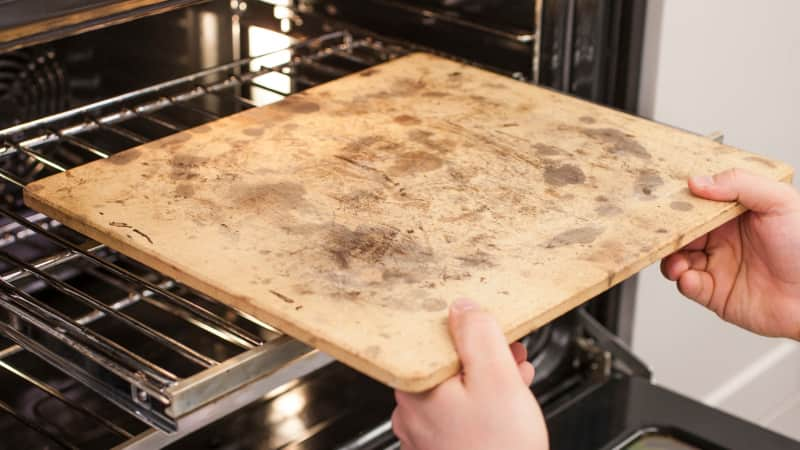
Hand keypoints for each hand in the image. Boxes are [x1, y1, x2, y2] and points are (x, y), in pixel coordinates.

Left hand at [391, 299, 548, 449]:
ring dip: (486, 377)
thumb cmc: (498, 449)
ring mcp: (424, 434)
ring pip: (454, 389)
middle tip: (511, 353)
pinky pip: (458, 414)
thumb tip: (463, 307)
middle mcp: (411, 411)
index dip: (467, 330)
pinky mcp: (440, 449)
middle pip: (445, 364)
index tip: (491, 330)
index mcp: (415, 386)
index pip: (434, 339)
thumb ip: (477, 334)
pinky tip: (506, 405)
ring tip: (516, 376)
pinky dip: (482, 404)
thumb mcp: (496, 377)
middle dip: (482, 354)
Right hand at [661, 169, 799, 338]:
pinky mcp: (714, 292)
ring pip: (676, 258)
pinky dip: (683, 281)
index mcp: (734, 213)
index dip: (680, 203)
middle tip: (665, 234)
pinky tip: (690, 277)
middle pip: (681, 231)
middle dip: (668, 233)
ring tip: (678, 262)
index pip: (697, 203)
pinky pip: (688, 285)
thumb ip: (740, 184)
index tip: (667, 202)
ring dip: (670, 259)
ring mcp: (717, 265)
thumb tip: (699, 181)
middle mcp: (722, 238)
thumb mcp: (780, 201)